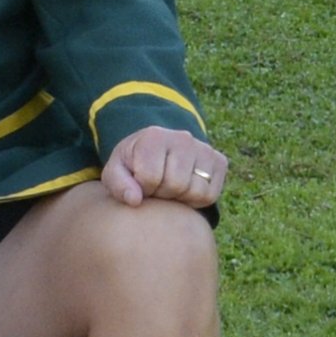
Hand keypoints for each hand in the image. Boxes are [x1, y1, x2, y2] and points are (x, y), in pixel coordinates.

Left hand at [103, 125, 228, 210]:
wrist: (156, 151)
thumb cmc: (132, 164)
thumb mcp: (115, 172)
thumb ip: (118, 184)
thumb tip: (134, 200)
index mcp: (153, 137)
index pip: (149, 177)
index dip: (142, 188)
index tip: (139, 183)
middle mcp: (183, 138)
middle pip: (175, 185)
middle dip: (161, 193)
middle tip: (155, 186)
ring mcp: (205, 148)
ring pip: (196, 192)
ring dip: (179, 197)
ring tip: (168, 186)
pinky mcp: (220, 161)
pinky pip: (210, 195)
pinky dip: (195, 199)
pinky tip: (184, 188)